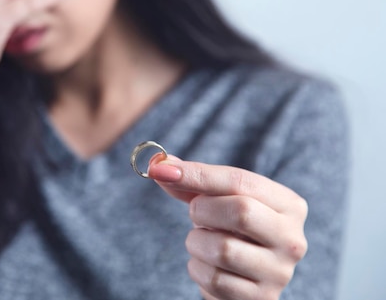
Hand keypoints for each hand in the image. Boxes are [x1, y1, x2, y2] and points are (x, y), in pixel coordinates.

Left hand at [147, 154, 307, 299]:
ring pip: (223, 249)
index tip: (162, 170)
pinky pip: (214, 279)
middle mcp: (292, 238)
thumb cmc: (230, 229)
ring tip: (203, 241)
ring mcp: (279, 273)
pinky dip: (197, 268)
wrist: (244, 278)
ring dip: (197, 242)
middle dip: (203, 210)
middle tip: (196, 213)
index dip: (198, 173)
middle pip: (241, 211)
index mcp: (288, 205)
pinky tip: (206, 264)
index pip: (240, 181)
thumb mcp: (217, 200)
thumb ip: (191, 181)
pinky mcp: (261, 298)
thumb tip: (159, 165)